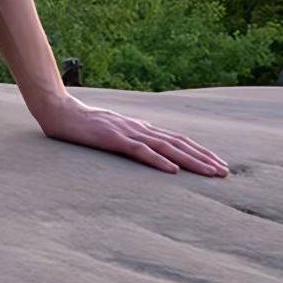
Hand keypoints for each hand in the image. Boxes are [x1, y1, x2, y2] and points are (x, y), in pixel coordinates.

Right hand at [38, 98, 229, 175]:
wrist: (58, 110)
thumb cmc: (82, 122)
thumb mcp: (113, 130)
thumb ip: (132, 136)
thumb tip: (150, 143)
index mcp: (140, 127)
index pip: (177, 139)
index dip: (199, 151)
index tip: (218, 164)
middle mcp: (139, 128)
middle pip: (179, 143)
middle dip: (204, 158)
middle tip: (225, 172)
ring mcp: (127, 132)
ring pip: (166, 147)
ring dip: (191, 160)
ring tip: (210, 172)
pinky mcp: (113, 139)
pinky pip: (140, 151)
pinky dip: (159, 161)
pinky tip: (173, 170)